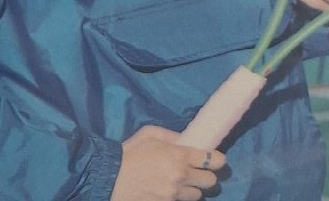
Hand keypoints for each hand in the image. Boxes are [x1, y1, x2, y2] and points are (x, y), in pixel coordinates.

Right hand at [111, 127, 226, 200]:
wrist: (111, 178)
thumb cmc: (130, 152)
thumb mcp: (150, 134)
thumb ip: (172, 136)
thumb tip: (188, 140)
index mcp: (178, 156)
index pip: (211, 160)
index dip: (217, 159)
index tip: (216, 159)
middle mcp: (180, 178)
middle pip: (210, 181)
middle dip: (207, 175)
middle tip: (199, 171)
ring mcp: (174, 196)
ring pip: (198, 196)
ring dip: (193, 188)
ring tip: (182, 182)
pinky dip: (180, 197)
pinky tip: (170, 190)